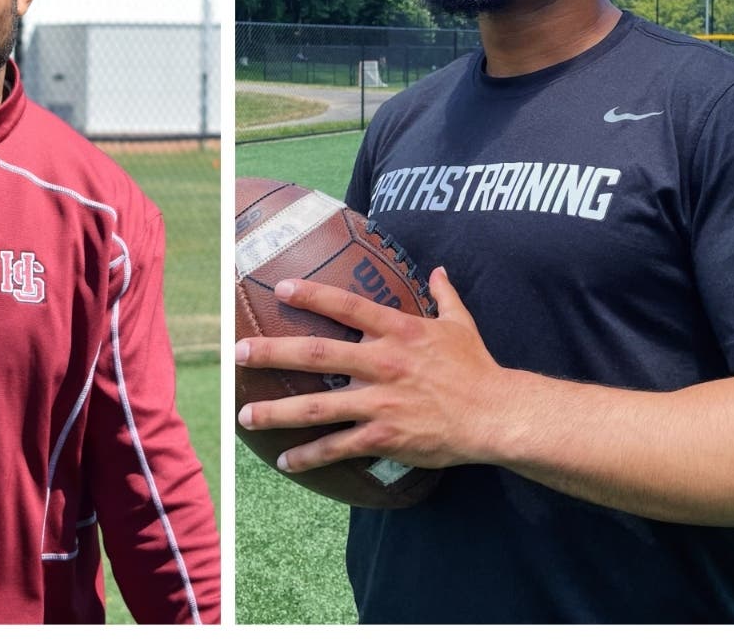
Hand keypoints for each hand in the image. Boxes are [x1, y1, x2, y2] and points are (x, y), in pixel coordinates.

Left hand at [234, 267, 505, 473]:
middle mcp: (382, 363)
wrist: (495, 414)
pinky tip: (285, 461)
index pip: (346, 305)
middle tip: (237, 352)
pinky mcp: (384, 435)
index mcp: (397, 330)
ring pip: (317, 407)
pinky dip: (309, 456)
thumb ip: (444, 295)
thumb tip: (439, 271)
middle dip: (272, 352)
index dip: (312, 295)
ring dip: (277, 411)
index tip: (279, 288)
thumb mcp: (460, 323)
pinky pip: (338, 447)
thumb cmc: (476, 367)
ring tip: (245, 415)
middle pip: (316, 355)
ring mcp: (380, 401)